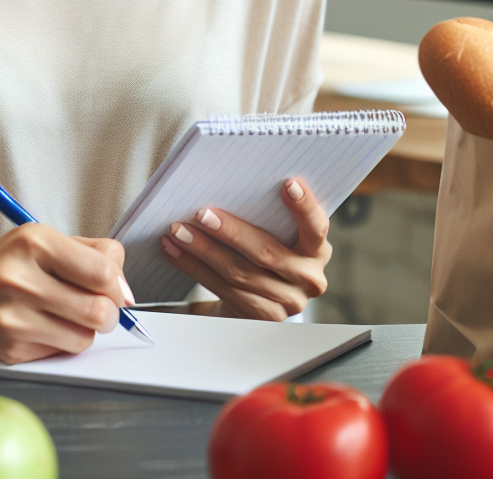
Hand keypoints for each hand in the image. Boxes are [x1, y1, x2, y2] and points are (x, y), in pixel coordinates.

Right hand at [0, 224, 133, 363]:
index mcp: (34, 241)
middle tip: (100, 306)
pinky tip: (44, 326)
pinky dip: (62, 342)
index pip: (103, 270)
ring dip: (86, 329)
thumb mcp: (39, 240)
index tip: (116, 288)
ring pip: (84, 337)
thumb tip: (124, 287)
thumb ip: (87, 254)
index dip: (119, 284)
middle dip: (110, 312)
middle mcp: (21, 278)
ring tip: (70, 315)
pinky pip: (59, 352)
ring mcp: (12, 317)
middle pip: (100, 309)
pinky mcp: (8, 349)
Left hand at [159, 178, 330, 319]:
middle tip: (201, 213)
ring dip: (203, 250)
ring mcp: (288, 302)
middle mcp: (309, 278)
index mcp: (317, 249)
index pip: (317, 226)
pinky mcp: (262, 316)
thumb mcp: (279, 232)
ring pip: (239, 273)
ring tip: (177, 231)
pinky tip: (175, 251)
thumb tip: (233, 177)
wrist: (264, 296)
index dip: (304, 206)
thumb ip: (268, 214)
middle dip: (231, 232)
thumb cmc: (268, 248)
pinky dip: (195, 268)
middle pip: (266, 253)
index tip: (288, 183)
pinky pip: (223, 290)